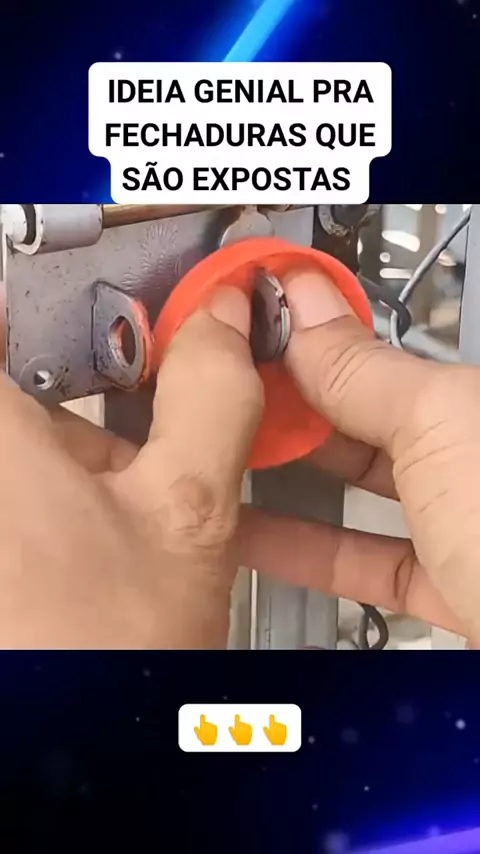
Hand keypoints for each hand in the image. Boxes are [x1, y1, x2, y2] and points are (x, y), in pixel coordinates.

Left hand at [0, 287, 261, 647]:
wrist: (82, 743)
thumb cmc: (106, 653)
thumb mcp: (187, 514)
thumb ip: (209, 398)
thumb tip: (220, 323)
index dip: (40, 279)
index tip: (91, 284)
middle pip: (12, 353)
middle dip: (74, 340)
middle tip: (133, 346)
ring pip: (21, 406)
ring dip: (73, 393)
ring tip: (132, 407)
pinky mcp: (5, 523)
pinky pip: (27, 454)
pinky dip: (64, 442)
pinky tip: (108, 469)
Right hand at [236, 270, 479, 644]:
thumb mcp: (439, 425)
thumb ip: (362, 371)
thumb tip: (304, 306)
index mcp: (478, 398)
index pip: (385, 353)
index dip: (317, 336)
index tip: (255, 332)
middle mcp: (477, 455)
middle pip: (370, 419)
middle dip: (296, 408)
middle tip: (228, 399)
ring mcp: (466, 524)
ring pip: (365, 491)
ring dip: (292, 478)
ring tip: (228, 458)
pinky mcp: (449, 589)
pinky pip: (365, 560)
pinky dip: (303, 549)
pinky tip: (251, 532)